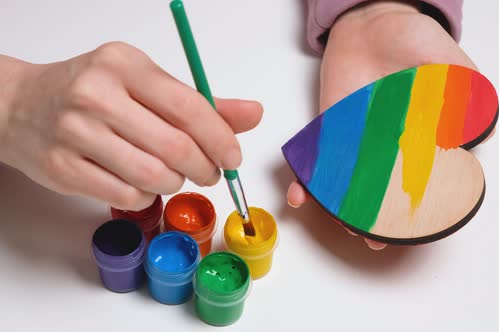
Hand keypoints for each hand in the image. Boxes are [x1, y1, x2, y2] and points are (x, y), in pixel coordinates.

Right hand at [0, 42, 261, 209]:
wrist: (20, 105)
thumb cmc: (91, 92)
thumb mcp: (145, 83)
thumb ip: (200, 102)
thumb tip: (254, 115)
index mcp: (125, 65)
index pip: (189, 106)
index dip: (220, 138)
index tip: (233, 157)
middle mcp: (97, 94)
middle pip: (175, 147)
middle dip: (205, 168)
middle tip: (211, 173)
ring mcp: (76, 132)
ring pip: (153, 175)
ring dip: (176, 183)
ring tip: (175, 175)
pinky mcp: (62, 167)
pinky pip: (126, 195)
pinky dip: (147, 196)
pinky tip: (144, 184)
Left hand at [287, 1, 479, 248]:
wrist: (371, 23)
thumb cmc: (413, 39)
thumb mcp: (448, 61)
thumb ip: (465, 91)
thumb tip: (481, 131)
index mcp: (422, 137)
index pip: (423, 181)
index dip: (420, 207)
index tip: (416, 227)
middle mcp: (390, 146)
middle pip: (384, 191)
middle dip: (379, 218)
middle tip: (373, 238)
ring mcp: (358, 142)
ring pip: (350, 184)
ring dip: (343, 208)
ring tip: (341, 225)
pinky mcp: (331, 133)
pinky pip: (319, 161)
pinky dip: (307, 180)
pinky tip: (300, 195)